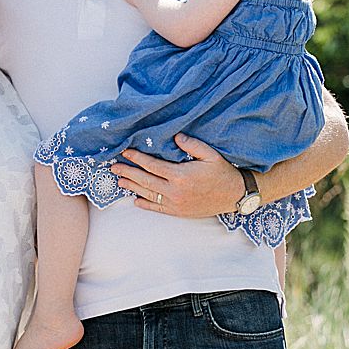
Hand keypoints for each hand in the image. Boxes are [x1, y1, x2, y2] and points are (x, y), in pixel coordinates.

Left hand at [111, 134, 242, 217]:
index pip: (152, 165)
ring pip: (148, 195)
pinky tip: (136, 200)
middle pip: (145, 181)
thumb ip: (192, 144)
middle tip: (114, 167)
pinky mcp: (179, 212)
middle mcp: (175, 191)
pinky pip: (157, 209)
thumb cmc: (223, 173)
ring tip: (119, 181)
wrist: (234, 196)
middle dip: (128, 173)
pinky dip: (145, 204)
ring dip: (132, 188)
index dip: (137, 158)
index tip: (125, 152)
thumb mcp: (210, 155)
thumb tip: (175, 136)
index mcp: (181, 175)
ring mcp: (175, 204)